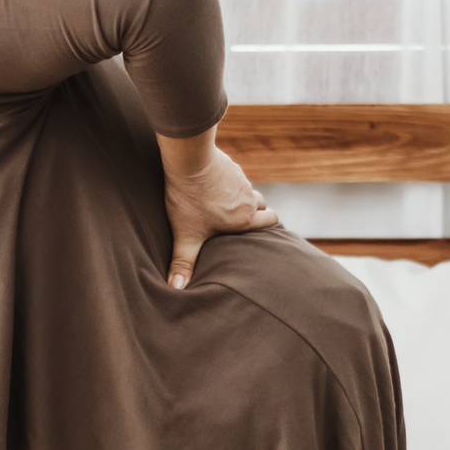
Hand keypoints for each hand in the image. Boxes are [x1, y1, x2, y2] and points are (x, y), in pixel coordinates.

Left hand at [162, 144, 279, 289]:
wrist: (189, 161)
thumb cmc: (189, 199)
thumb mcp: (186, 235)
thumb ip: (183, 262)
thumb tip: (177, 288)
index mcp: (245, 219)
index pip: (271, 220)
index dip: (267, 225)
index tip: (259, 230)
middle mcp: (249, 200)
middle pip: (263, 205)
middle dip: (257, 211)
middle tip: (241, 218)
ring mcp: (242, 180)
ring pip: (249, 190)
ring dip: (242, 197)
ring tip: (224, 203)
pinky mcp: (231, 166)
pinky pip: (236, 176)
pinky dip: (230, 182)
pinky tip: (213, 186)